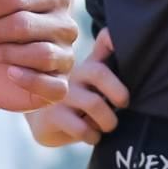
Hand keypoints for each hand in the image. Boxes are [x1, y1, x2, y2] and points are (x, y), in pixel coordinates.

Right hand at [24, 26, 130, 146]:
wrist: (44, 121)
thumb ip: (103, 56)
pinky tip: (91, 136)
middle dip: (119, 92)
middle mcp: (72, 76)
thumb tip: (112, 33)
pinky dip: (92, 135)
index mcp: (86, 66)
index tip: (118, 49)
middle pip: (99, 72)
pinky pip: (80, 127)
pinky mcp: (52, 116)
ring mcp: (60, 94)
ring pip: (94, 103)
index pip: (102, 48)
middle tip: (123, 104)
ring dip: (108, 121)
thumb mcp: (90, 79)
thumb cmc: (77, 98)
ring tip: (107, 127)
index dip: (111, 43)